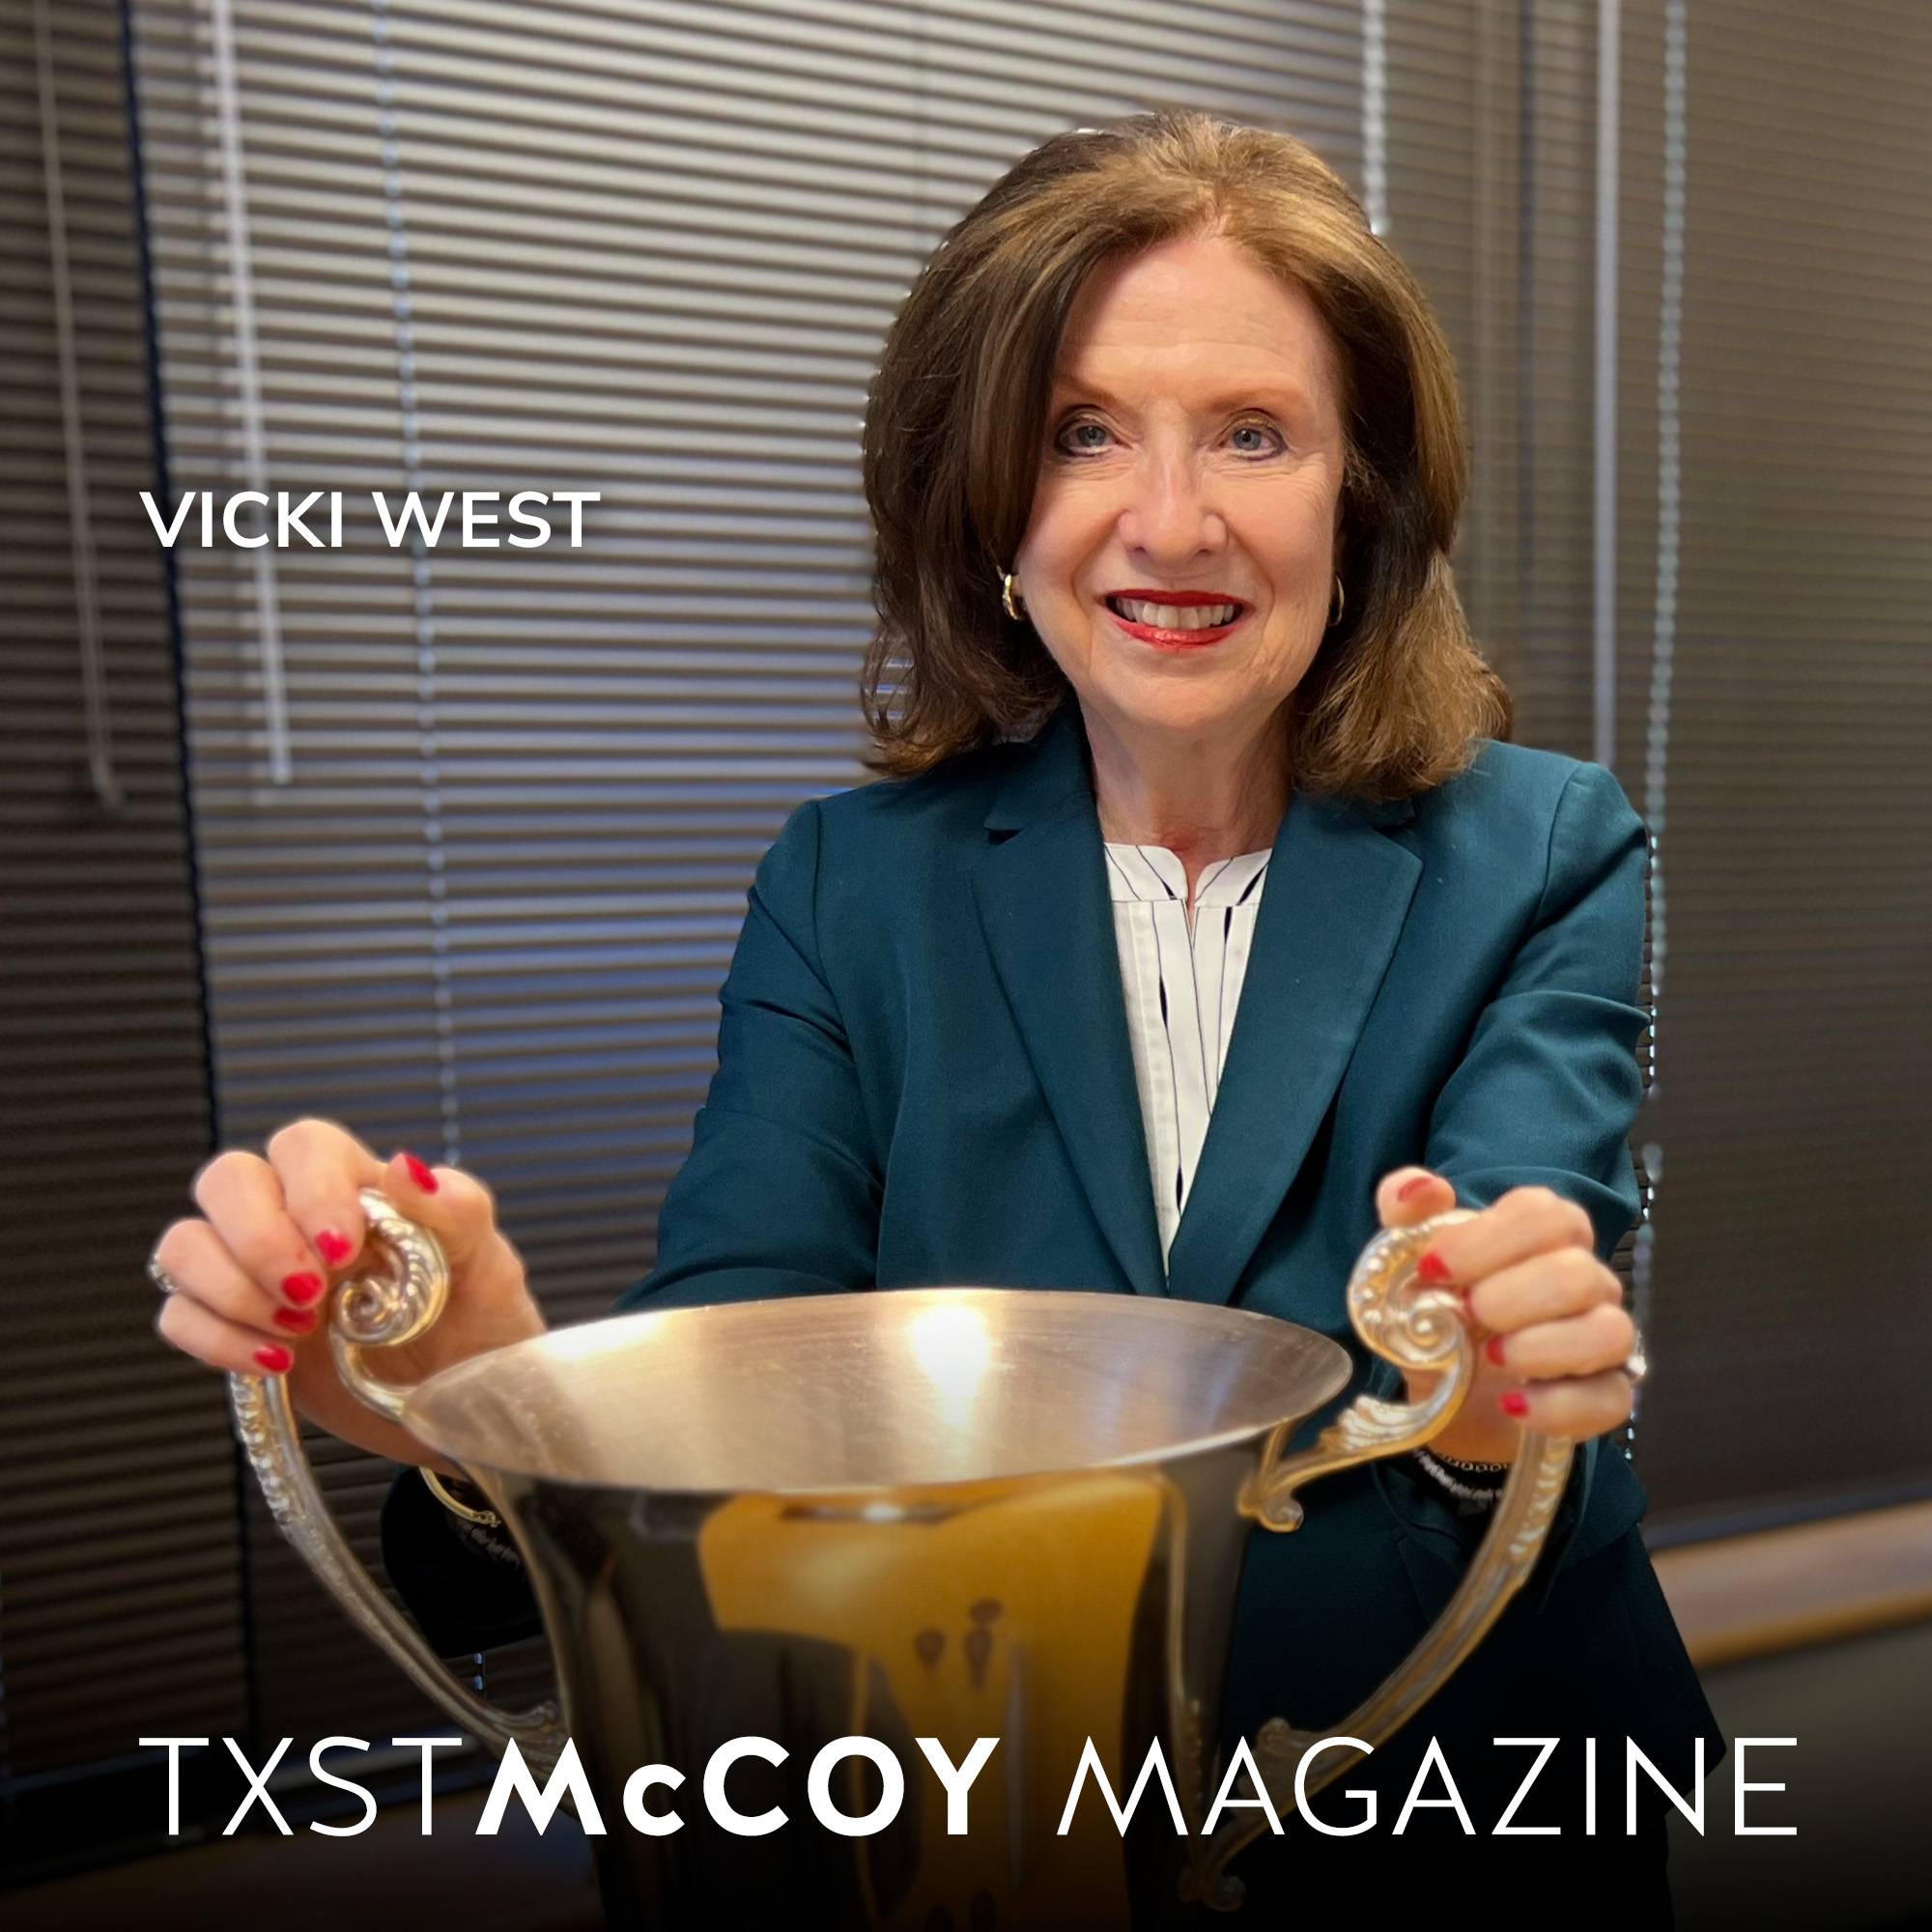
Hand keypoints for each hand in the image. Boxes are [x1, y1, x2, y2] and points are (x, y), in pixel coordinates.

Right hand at [152, 1118, 548, 1476]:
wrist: (462, 1408)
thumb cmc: (480, 1322)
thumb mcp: (489, 1267)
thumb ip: (458, 1209)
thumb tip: (404, 1165)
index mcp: (358, 1186)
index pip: (303, 1145)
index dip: (311, 1190)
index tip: (345, 1251)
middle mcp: (295, 1217)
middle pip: (227, 1180)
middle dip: (258, 1239)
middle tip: (311, 1295)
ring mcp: (257, 1273)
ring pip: (185, 1243)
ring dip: (230, 1289)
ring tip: (299, 1331)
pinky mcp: (236, 1328)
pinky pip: (178, 1314)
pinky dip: (215, 1339)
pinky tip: (276, 1364)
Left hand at [1374, 1167, 1636, 1465]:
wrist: (1445, 1392)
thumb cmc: (1438, 1311)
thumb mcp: (1407, 1259)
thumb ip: (1405, 1210)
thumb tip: (1421, 1188)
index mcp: (1543, 1236)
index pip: (1545, 1214)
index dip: (1486, 1240)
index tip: (1433, 1268)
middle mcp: (1585, 1281)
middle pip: (1579, 1272)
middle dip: (1511, 1296)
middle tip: (1464, 1314)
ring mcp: (1601, 1341)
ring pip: (1610, 1332)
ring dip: (1542, 1346)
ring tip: (1490, 1356)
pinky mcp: (1604, 1398)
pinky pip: (1610, 1399)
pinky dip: (1557, 1405)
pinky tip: (1511, 1403)